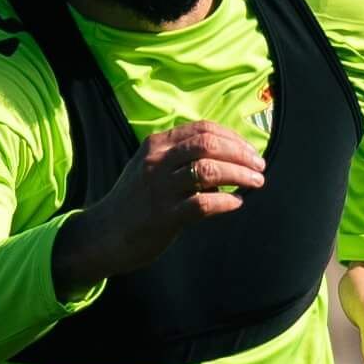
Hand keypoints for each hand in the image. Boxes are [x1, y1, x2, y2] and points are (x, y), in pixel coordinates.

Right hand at [51, 120, 265, 296]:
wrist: (104, 234)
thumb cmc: (135, 202)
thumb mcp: (151, 168)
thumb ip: (182, 159)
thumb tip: (225, 160)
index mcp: (157, 145)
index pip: (203, 129)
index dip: (233, 138)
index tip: (250, 151)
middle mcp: (157, 162)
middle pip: (208, 145)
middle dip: (241, 154)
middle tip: (259, 167)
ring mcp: (160, 189)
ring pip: (208, 171)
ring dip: (239, 175)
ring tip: (256, 183)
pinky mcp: (164, 216)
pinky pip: (202, 205)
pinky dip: (226, 202)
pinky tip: (236, 203)